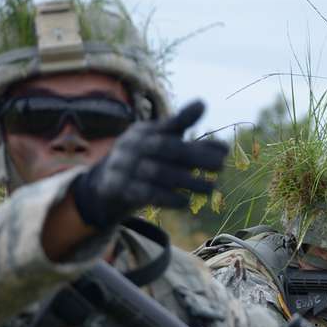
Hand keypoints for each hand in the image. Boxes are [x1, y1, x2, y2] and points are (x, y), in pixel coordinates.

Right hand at [71, 100, 227, 229]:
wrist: (106, 184)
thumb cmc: (145, 161)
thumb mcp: (162, 146)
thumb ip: (189, 141)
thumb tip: (219, 137)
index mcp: (144, 131)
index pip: (170, 126)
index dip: (190, 125)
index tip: (220, 141)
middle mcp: (132, 145)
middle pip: (166, 149)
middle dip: (195, 157)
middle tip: (221, 166)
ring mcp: (123, 166)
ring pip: (158, 172)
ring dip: (187, 181)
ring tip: (211, 188)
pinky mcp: (119, 188)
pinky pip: (145, 193)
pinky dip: (167, 198)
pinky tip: (186, 202)